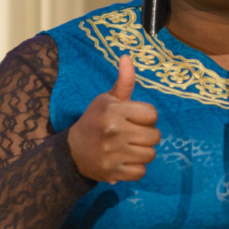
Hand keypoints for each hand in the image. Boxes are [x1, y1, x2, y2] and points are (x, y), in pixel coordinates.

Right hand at [66, 55, 160, 182]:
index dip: (147, 117)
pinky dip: (136, 169)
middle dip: (147, 136)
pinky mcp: (112, 171)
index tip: (135, 119)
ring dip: (143, 152)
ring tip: (130, 148)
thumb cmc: (95, 120)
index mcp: (113, 110)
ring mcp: (112, 152)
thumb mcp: (107, 99)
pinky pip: (140, 172)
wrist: (73, 151)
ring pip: (150, 155)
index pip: (152, 114)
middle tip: (133, 135)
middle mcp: (113, 130)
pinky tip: (125, 161)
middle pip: (155, 136)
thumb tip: (127, 56)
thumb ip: (124, 81)